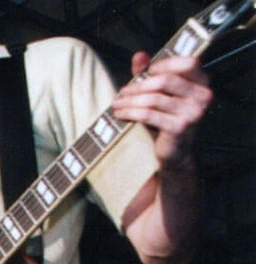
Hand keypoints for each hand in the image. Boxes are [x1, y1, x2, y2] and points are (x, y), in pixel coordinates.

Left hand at [112, 53, 210, 168]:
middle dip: (139, 86)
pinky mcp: (180, 127)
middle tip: (123, 91)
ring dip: (130, 100)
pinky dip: (130, 113)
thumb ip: (149, 73)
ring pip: (154, 99)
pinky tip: (121, 113)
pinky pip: (149, 115)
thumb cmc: (166, 118)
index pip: (187, 63)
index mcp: (201, 83)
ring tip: (118, 103)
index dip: (164, 64)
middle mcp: (202, 96)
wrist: (174, 150)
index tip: (146, 72)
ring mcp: (193, 112)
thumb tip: (139, 56)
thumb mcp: (158, 93)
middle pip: (165, 81)